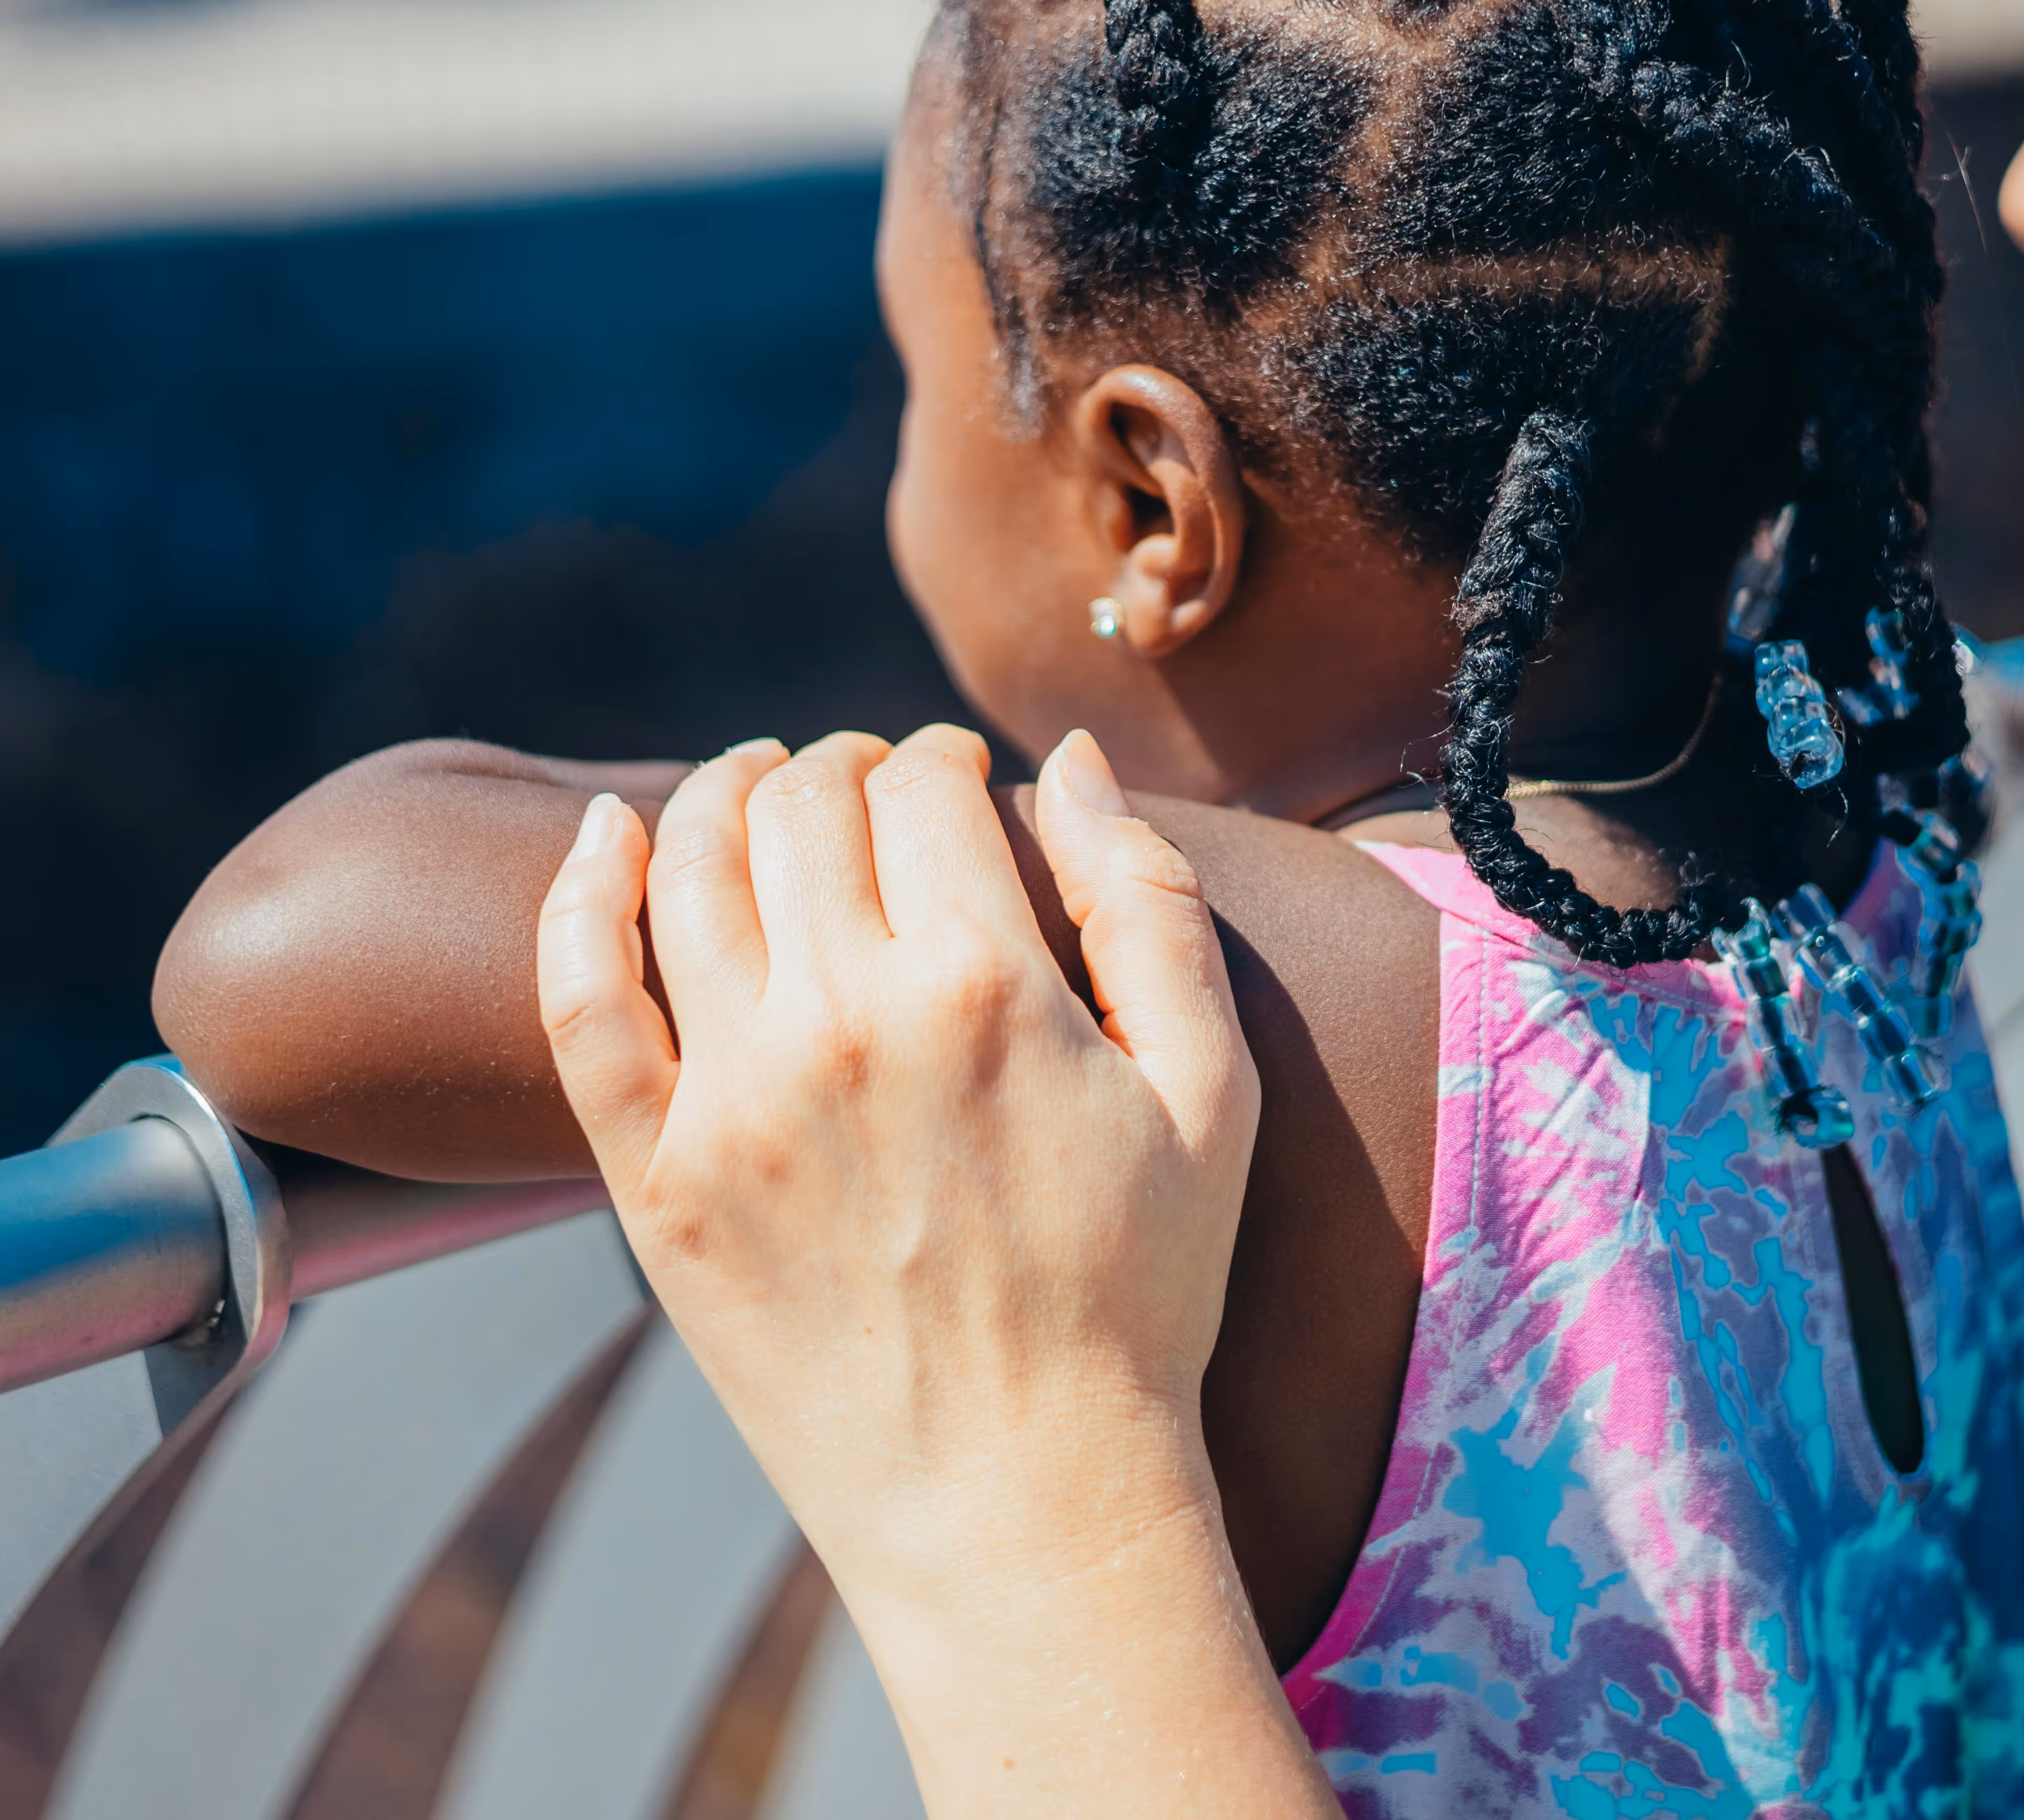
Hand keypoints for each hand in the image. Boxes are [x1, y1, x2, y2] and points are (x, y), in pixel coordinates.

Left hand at [536, 724, 1332, 1816]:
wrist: (1024, 1502)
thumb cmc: (1142, 1293)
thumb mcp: (1211, 1088)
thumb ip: (1147, 902)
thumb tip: (1067, 758)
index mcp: (987, 986)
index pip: (925, 790)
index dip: (944, 760)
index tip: (961, 779)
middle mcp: (845, 1020)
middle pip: (805, 807)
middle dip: (843, 767)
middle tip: (871, 787)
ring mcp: (734, 1102)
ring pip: (690, 868)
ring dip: (724, 794)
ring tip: (756, 785)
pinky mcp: (659, 1183)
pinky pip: (579, 1001)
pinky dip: (576, 894)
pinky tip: (603, 833)